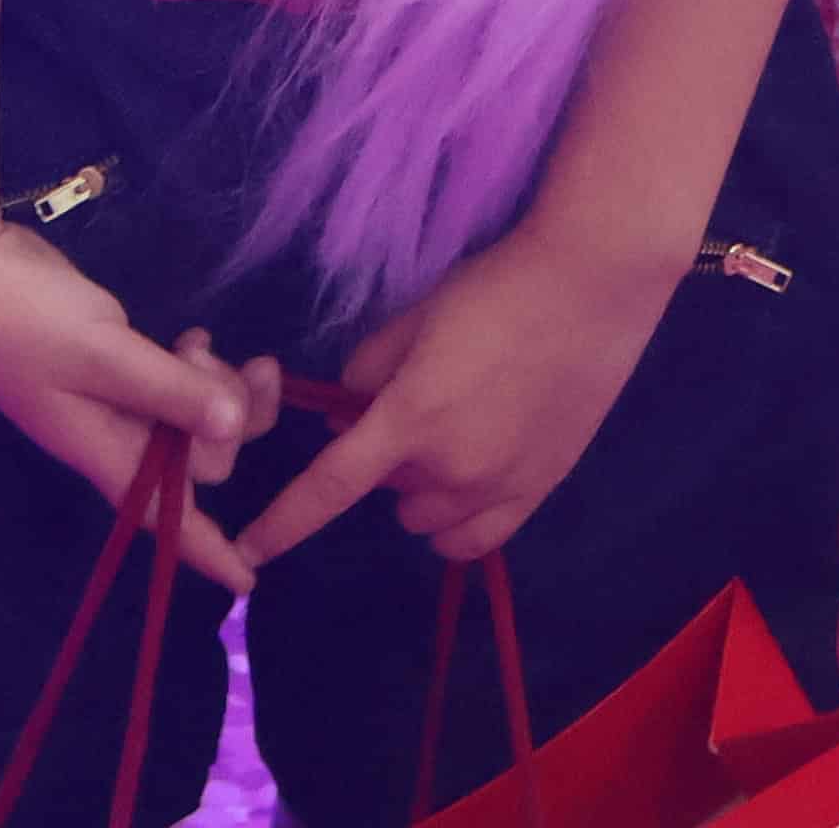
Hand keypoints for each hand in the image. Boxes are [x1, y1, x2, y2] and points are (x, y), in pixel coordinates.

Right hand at [0, 221, 282, 595]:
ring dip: (216, 386)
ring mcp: (107, 401)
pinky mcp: (105, 364)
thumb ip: (171, 391)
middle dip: (232, 419)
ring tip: (202, 341)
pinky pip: (170, 386)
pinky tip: (190, 337)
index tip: (251, 582)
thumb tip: (235, 430)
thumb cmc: (24, 320)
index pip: (165, 519)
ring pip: (188, 419)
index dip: (208, 550)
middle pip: (195, 461)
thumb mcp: (103, 355)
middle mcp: (111, 436)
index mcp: (105, 450)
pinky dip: (191, 368)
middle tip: (242, 362)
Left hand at [229, 214, 674, 574]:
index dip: (282, 524)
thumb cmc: (495, 288)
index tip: (247, 553)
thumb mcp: (414, 317)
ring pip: (428, 519)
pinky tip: (467, 480)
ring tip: (450, 432)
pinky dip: (457, 519)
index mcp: (410, 420)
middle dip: (383, 458)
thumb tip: (351, 414)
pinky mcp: (542, 489)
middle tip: (411, 404)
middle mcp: (452, 470)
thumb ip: (368, 370)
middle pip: (386, 491)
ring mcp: (502, 486)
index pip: (328, 487)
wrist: (592, 284)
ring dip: (421, 488)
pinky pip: (478, 538)